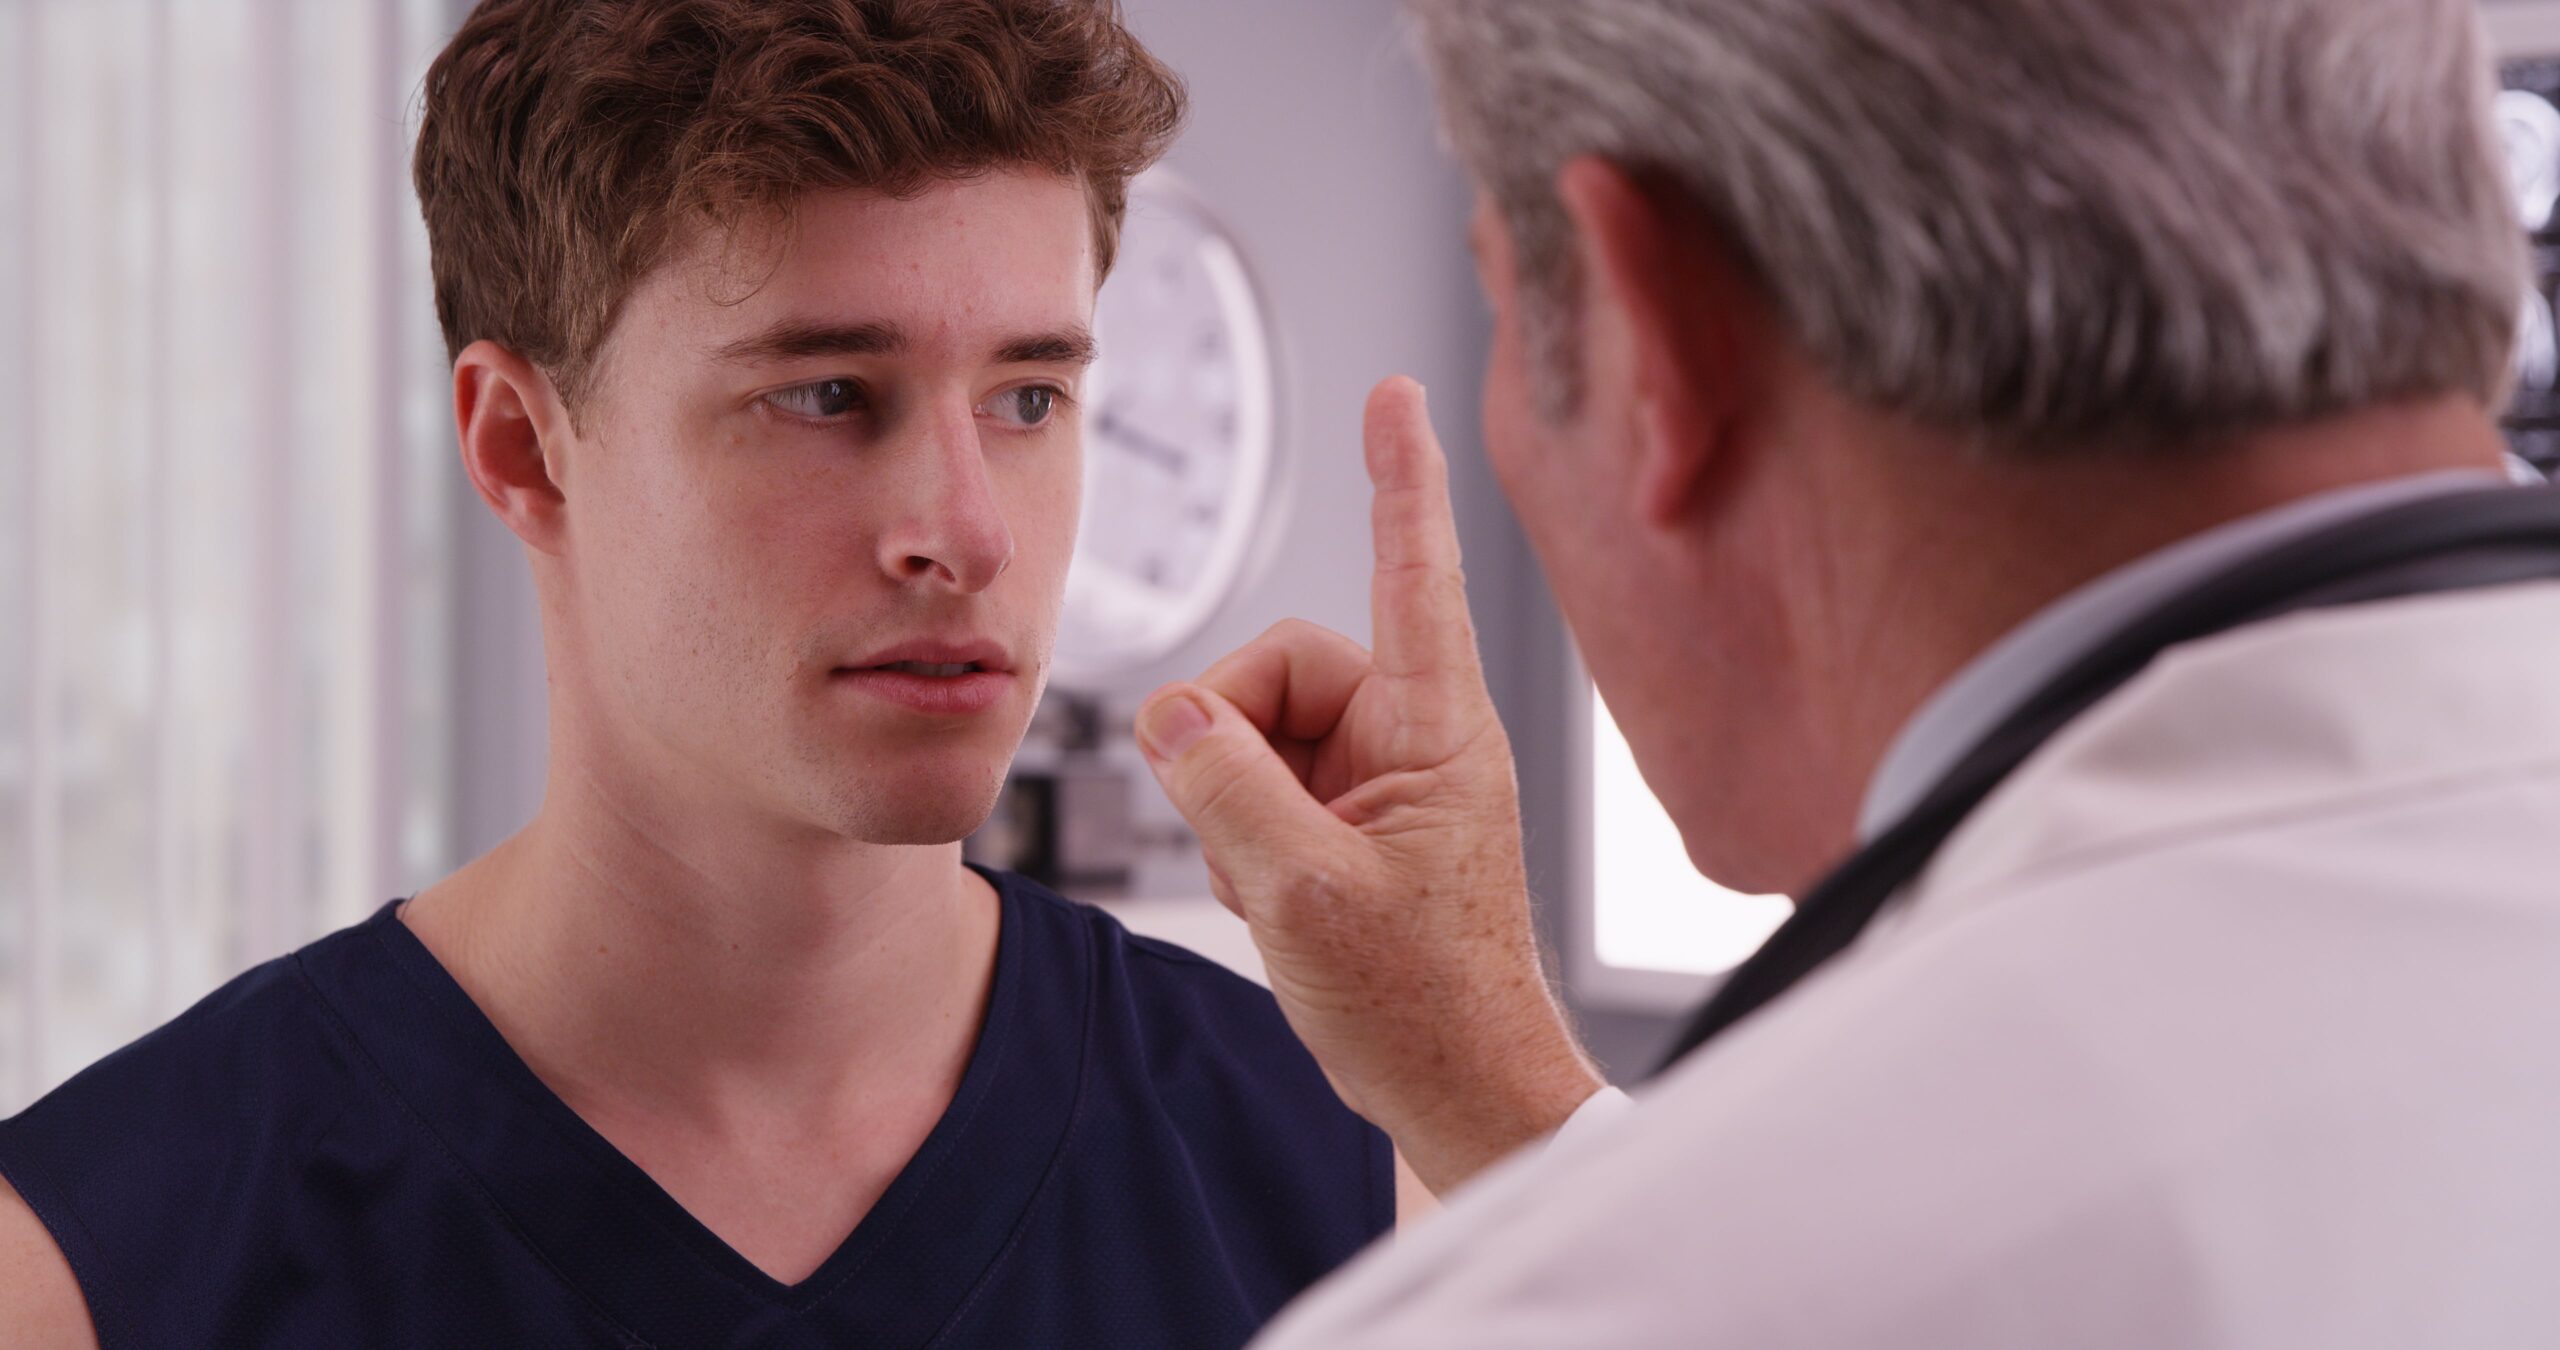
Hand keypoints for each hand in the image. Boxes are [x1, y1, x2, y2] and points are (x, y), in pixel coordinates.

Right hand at [1134, 377, 1603, 1194]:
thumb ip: (1224, 784)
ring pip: (1256, 731)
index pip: (1412, 571)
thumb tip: (1172, 715)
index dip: (1399, 476)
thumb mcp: (1301, 892)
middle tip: (1239, 836)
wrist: (1459, 1090)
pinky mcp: (1354, 819)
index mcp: (1436, 728)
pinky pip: (1263, 786)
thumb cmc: (1423, 1004)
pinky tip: (1277, 901)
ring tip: (1275, 889)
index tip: (1394, 392)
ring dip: (1234, 810)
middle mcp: (1414, 735)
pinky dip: (1246, 841)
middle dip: (1230, 744)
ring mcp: (1383, 778)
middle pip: (1277, 667)